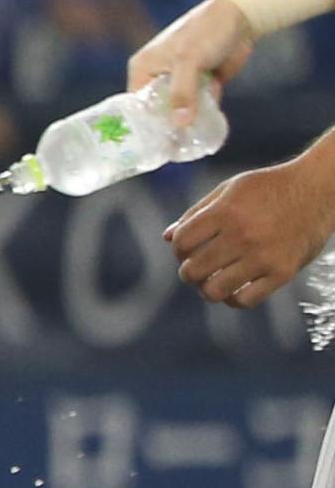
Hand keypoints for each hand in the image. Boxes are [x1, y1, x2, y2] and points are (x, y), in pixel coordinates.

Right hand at [132, 0, 254, 138]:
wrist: (239, 19)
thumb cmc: (204, 32)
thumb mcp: (189, 61)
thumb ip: (182, 92)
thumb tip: (179, 124)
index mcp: (143, 69)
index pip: (135, 104)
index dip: (142, 125)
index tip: (152, 146)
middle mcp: (157, 77)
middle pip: (157, 110)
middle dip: (167, 128)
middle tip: (174, 150)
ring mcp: (180, 82)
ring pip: (180, 111)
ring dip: (189, 123)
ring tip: (193, 146)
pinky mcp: (201, 85)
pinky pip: (199, 107)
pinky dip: (205, 115)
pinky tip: (209, 128)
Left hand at [169, 158, 334, 308]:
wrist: (319, 190)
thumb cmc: (269, 187)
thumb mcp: (230, 189)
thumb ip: (197, 213)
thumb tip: (167, 237)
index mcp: (226, 212)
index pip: (181, 242)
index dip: (177, 248)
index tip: (185, 249)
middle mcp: (243, 236)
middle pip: (194, 269)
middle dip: (187, 272)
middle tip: (195, 268)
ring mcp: (264, 256)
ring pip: (215, 290)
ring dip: (206, 289)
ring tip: (210, 282)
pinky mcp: (283, 272)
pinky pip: (246, 300)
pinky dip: (233, 300)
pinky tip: (232, 290)